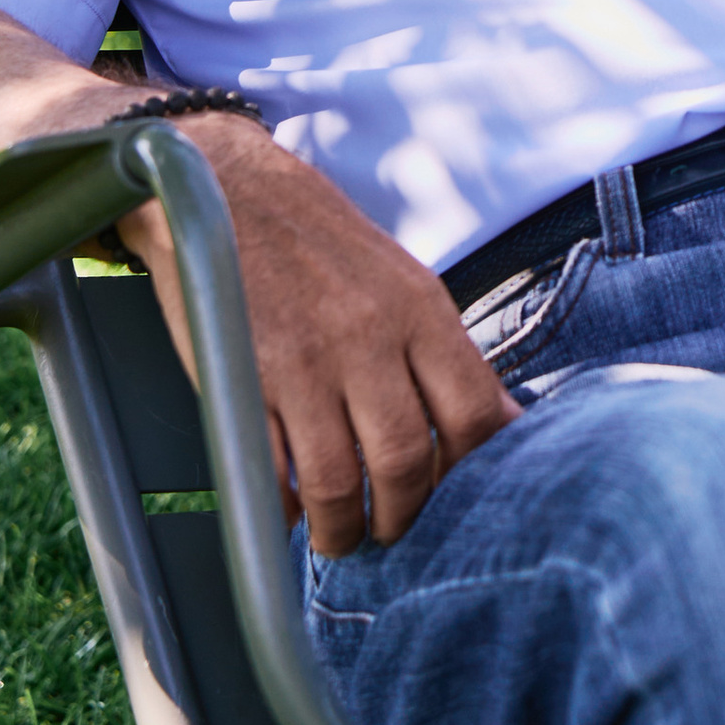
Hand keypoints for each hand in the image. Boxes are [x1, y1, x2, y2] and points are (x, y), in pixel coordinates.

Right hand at [125, 112, 518, 556]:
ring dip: (342, 530)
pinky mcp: (243, 379)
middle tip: (391, 531)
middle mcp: (367, 336)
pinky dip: (283, 508)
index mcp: (419, 309)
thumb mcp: (403, 281)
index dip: (471, 473)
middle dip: (404, 517)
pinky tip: (288, 511)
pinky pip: (271, 472)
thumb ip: (446, 354)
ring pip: (339, 483)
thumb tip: (504, 420)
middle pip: (407, 461)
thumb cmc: (320, 242)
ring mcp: (303, 361)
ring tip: (339, 538)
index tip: (456, 496)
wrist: (221, 187)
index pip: (472, 413)